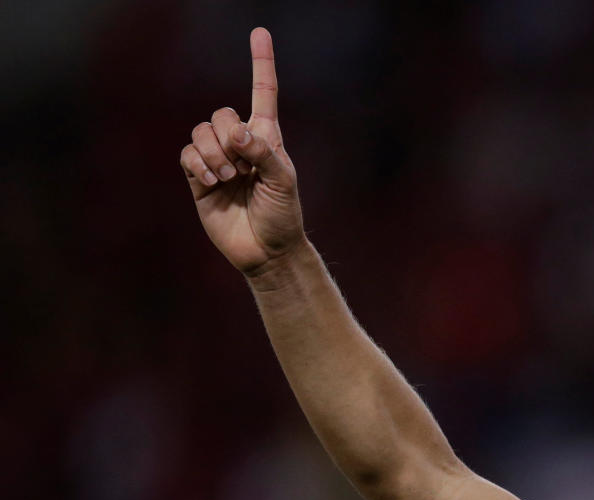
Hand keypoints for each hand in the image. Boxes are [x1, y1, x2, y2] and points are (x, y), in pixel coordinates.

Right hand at [179, 28, 306, 275]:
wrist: (267, 251)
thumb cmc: (283, 215)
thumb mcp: (283, 182)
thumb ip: (263, 153)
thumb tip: (237, 133)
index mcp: (267, 138)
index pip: (263, 93)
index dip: (261, 63)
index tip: (259, 31)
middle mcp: (240, 145)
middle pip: (220, 114)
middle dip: (228, 136)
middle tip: (242, 168)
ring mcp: (218, 160)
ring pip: (200, 132)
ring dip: (212, 153)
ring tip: (228, 177)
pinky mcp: (198, 179)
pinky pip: (187, 155)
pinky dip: (198, 164)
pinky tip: (212, 181)